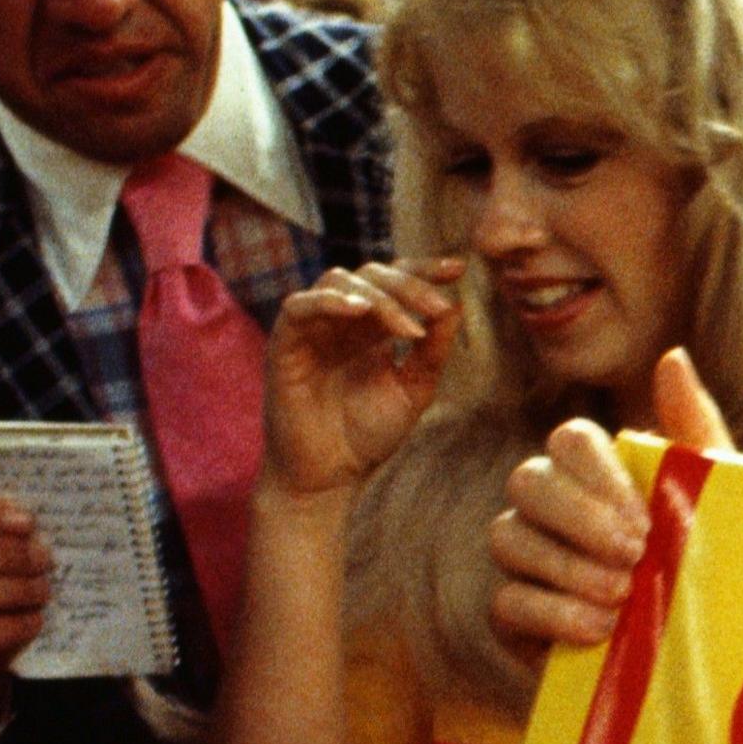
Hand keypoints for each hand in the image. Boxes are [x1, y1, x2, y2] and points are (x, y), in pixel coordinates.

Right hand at [264, 258, 463, 502]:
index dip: (424, 269)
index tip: (458, 268)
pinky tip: (359, 310)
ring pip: (339, 282)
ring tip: (408, 327)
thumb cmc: (368, 435)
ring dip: (379, 297)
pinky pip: (299, 307)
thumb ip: (433, 350)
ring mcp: (312, 328)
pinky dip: (329, 302)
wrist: (330, 475)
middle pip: (372, 275)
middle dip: (409, 286)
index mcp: (372, 328)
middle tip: (438, 306)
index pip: (396, 281)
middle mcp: (341, 320)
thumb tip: (456, 304)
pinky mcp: (285, 343)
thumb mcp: (413, 389)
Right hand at [488, 347, 727, 650]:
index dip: (597, 475)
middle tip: (636, 554)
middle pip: (528, 481)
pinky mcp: (517, 620)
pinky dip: (552, 613)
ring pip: (508, 537)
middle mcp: (551, 508)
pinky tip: (600, 630)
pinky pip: (506, 602)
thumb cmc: (711, 567)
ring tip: (622, 595)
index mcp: (597, 472)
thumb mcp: (716, 501)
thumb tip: (672, 356)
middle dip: (579, 517)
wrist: (707, 660)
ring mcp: (527, 560)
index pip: (570, 440)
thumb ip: (695, 428)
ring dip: (566, 566)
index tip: (647, 518)